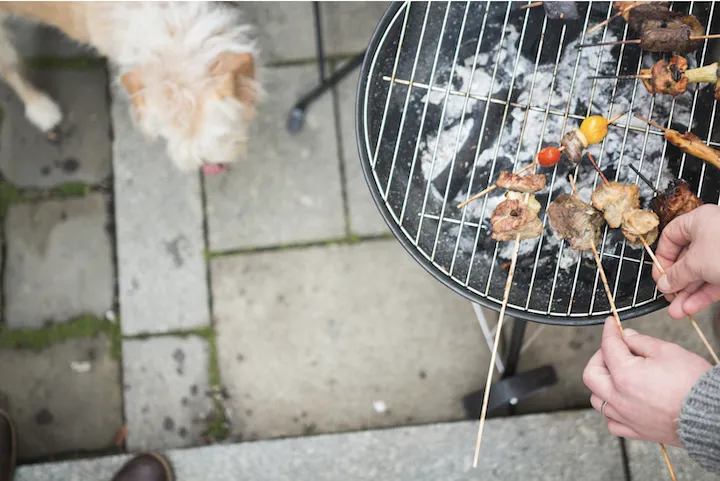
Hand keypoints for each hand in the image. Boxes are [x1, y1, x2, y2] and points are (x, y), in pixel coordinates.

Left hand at [583, 318, 711, 445]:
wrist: (712, 415)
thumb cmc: (694, 384)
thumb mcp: (668, 351)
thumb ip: (641, 342)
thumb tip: (627, 336)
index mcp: (625, 375)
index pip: (608, 347)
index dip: (609, 331)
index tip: (611, 324)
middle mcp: (620, 398)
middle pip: (591, 374)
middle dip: (599, 357)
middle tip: (614, 350)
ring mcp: (626, 417)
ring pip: (597, 400)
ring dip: (602, 384)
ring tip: (617, 374)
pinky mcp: (636, 431)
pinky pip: (612, 422)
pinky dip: (612, 411)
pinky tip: (622, 400)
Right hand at [652, 204, 719, 319]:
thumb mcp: (695, 263)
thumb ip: (676, 275)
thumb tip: (664, 283)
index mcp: (699, 221)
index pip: (671, 237)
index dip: (662, 258)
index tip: (660, 276)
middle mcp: (712, 235)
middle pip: (686, 259)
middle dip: (676, 282)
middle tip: (668, 295)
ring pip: (700, 274)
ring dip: (687, 294)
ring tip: (677, 310)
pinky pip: (713, 283)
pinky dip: (701, 296)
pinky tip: (690, 307)